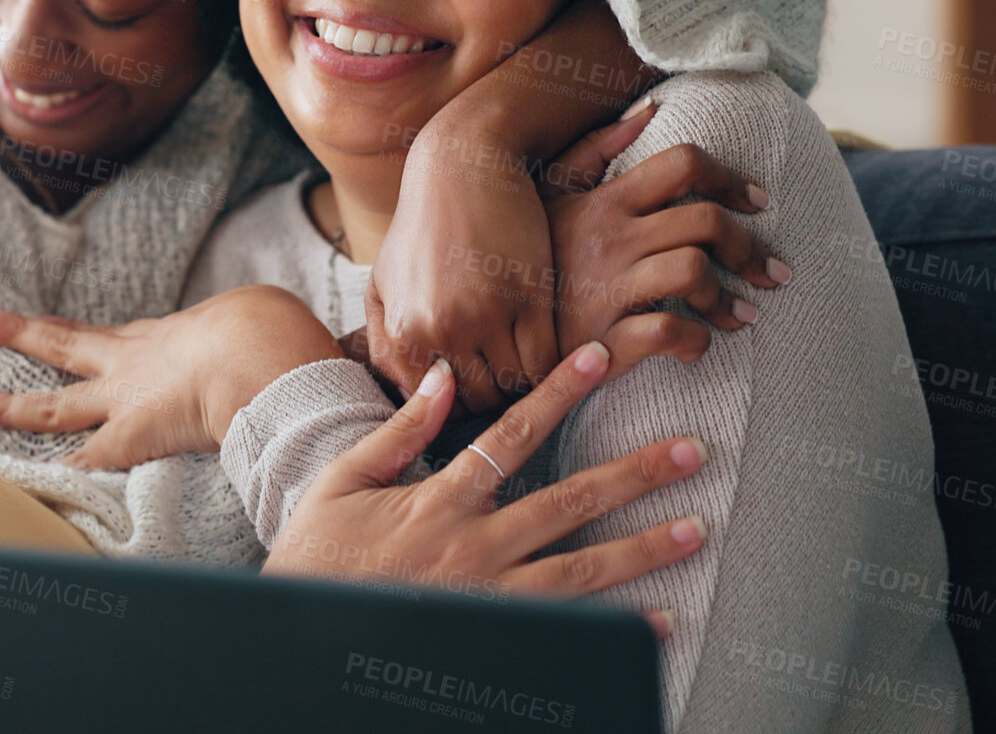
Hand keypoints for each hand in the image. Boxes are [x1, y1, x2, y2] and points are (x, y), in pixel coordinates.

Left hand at [0, 285, 343, 469]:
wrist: (262, 355)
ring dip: (9, 406)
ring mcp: (126, 401)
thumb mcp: (267, 319)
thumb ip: (265, 335)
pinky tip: (22, 489)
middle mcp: (136, 363)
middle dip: (24, 335)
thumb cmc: (275, 334)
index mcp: (169, 336)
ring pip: (54, 404)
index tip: (59, 330)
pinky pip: (80, 462)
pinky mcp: (129, 438)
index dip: (88, 336)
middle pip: (67, 345)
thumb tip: (298, 351)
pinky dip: (51, 475)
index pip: (118, 337)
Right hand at [263, 342, 705, 628]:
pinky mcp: (494, 640)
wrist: (302, 637)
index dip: (558, 392)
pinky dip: (615, 628)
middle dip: (634, 474)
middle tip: (691, 452)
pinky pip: (567, 632)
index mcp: (438, 501)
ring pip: (581, 569)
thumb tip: (445, 376)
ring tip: (694, 532)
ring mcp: (489, 599)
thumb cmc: (317, 558)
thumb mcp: (343, 482)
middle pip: (569, 501)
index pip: (511, 434)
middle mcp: (473, 547)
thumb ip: (399, 431)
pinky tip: (657, 622)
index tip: (597, 356)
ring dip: (642, 549)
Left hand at [364, 124, 560, 413]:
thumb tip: (405, 393)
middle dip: (494, 395)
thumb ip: (383, 341)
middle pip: (479, 400)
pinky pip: (546, 360)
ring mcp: (488, 314)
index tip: (474, 388)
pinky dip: (551, 366)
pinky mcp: (530, 296)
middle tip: (506, 376)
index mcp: (404, 330)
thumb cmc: (421, 225)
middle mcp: (442, 329)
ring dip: (524, 382)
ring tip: (527, 364)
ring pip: (515, 385)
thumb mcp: (382, 281)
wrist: (462, 165)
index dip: (459, 403)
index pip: (436, 404)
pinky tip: (550, 349)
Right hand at [544, 110, 788, 377]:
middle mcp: (609, 238)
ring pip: (694, 271)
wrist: (494, 333)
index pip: (682, 165)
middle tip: (771, 271)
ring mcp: (607, 287)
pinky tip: (696, 348)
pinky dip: (697, 342)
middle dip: (750, 247)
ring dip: (727, 296)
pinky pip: (671, 332)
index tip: (756, 202)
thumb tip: (646, 112)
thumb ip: (592, 153)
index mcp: (603, 202)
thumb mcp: (547, 199)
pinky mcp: (605, 337)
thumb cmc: (531, 265)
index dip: (729, 178)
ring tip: (739, 314)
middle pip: (705, 221)